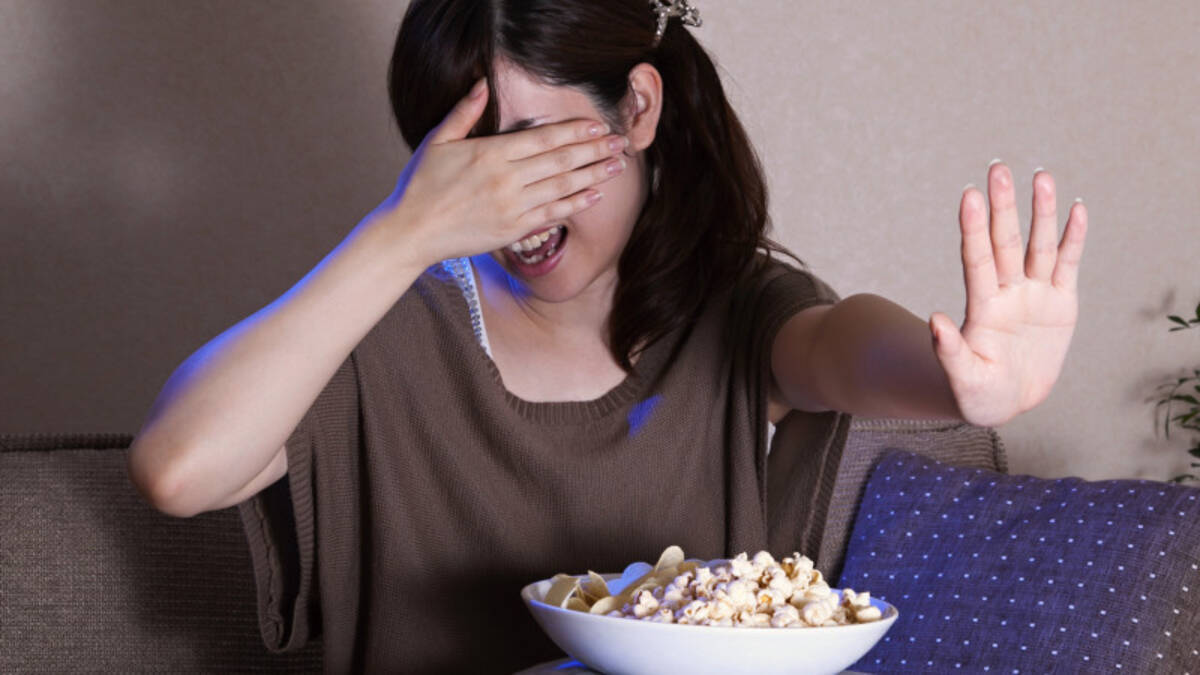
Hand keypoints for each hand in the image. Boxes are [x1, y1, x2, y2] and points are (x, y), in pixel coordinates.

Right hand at [372, 77, 628, 264]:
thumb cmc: (421, 185)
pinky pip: (551, 215)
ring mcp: (511, 206)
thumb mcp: (437, 140)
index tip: (597, 126)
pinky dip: (575, 204)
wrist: (411, 232)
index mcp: (490, 153)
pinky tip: (594, 195)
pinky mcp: (512, 230)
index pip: (543, 138)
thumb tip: (484, 84)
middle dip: (593, 150)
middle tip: (620, 143)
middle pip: (560, 161)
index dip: (574, 131)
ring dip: (593, 175)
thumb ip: (464, 112)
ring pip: (562, 187)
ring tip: (616, 166)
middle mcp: (506, 179)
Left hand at [930, 161, 1088, 426]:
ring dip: (1041, 212)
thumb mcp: (963, 379)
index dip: (973, 229)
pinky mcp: (1060, 304)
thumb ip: (950, 352)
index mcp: (982, 308)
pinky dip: (1072, 239)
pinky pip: (1067, 265)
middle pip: (1005, 242)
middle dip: (1003, 206)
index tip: (969, 195)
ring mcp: (1034, 295)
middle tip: (998, 168)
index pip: (977, 260)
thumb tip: (935, 321)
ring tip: (1041, 176)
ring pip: (1038, 245)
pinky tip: (1076, 209)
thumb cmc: (977, 394)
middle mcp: (1007, 293)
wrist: (1004, 400)